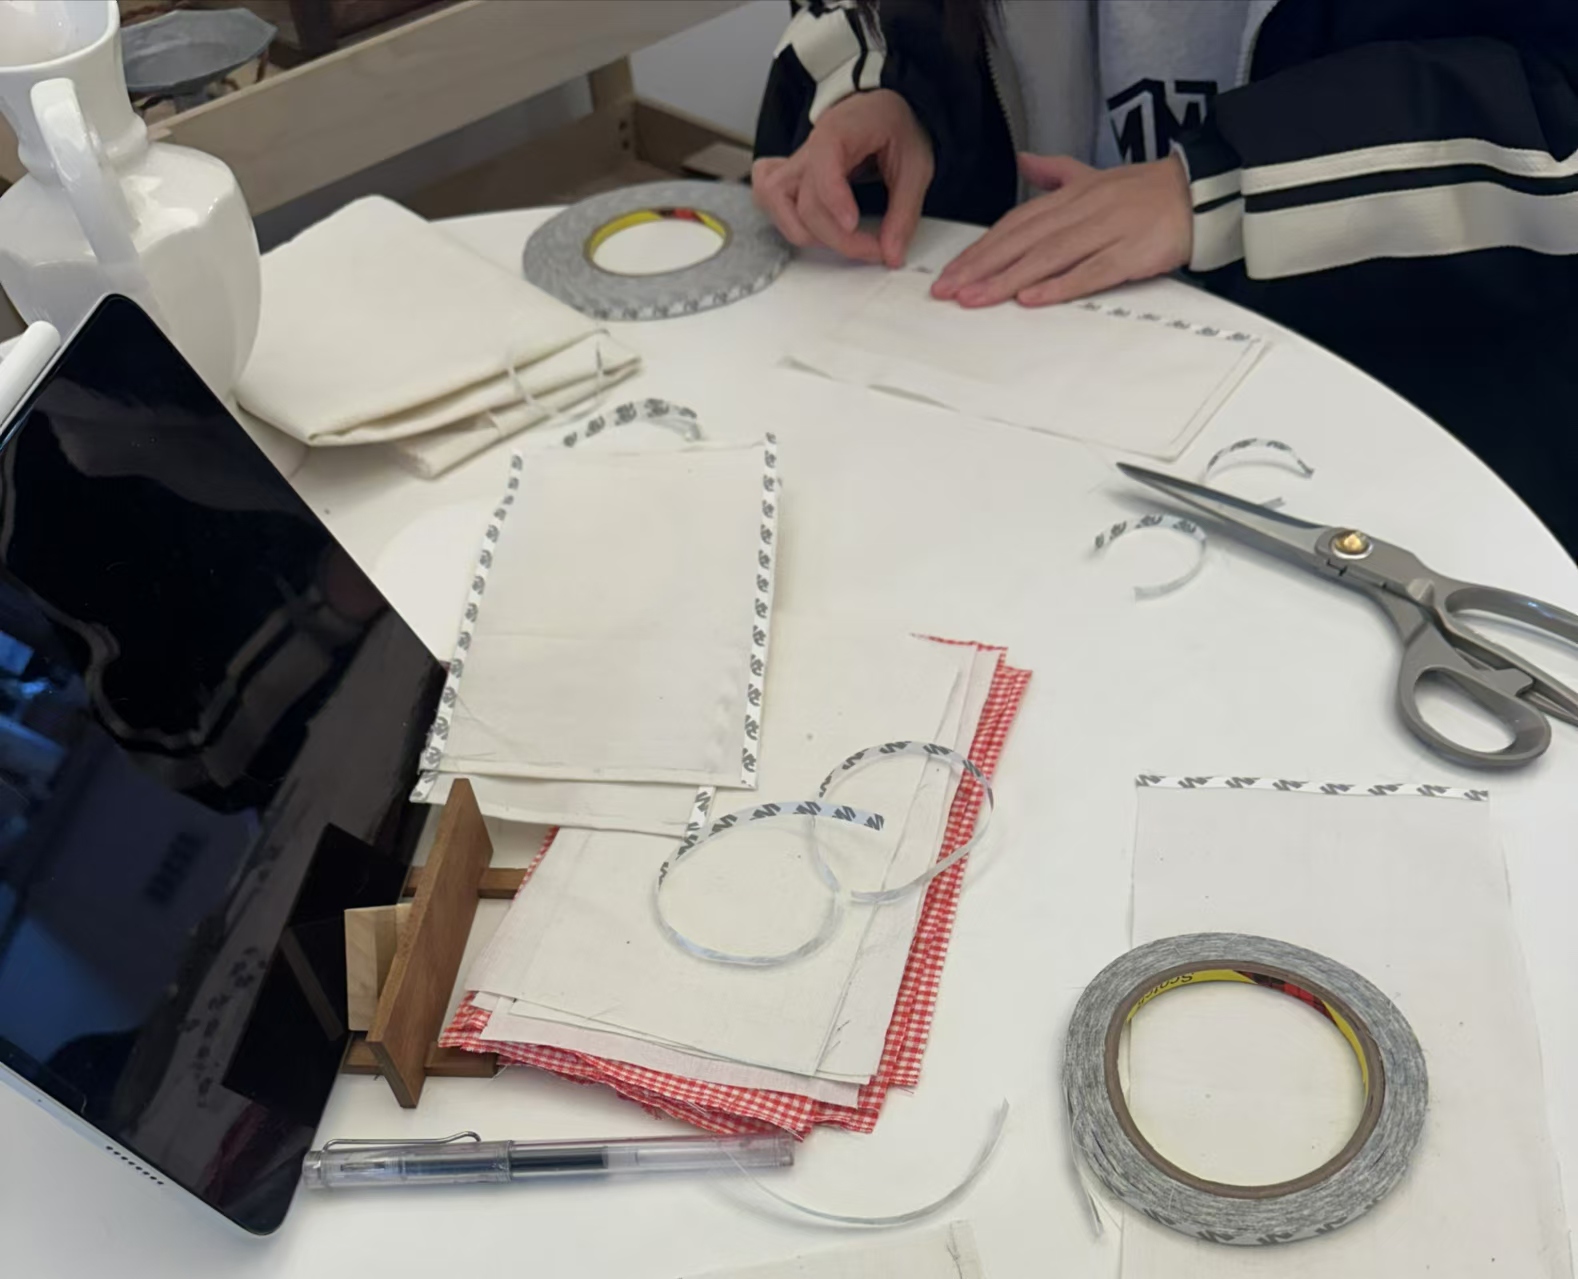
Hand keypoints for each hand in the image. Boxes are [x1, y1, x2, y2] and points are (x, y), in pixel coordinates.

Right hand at [752, 89, 933, 266]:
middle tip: (875, 250)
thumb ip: (903, 212)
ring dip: (806, 233)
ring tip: (844, 239)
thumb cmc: (894, 127)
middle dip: (838, 238)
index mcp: (839, 131)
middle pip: (804, 203)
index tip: (854, 226)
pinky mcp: (789, 175)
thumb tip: (892, 254)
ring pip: (775, 202)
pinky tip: (811, 225)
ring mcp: (793, 162)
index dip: (834, 201)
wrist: (881, 108)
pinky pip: (767, 196)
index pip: (821, 168)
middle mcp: (809, 147)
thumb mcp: (915, 164)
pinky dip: (781, 217)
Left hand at [932, 152, 1191, 306]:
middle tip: (947, 290)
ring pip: (1047, 257)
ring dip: (1006, 279)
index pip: (1014, 224)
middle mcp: (1082, 211)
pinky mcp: (1131, 254)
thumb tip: (1024, 161)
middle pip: (1022, 241)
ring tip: (975, 299)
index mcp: (1069, 196)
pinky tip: (1030, 298)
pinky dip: (1059, 285)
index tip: (951, 272)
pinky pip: (1090, 272)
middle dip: (981, 267)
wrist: (1201, 190)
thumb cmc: (1145, 191)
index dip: (981, 248)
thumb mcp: (1096, 175)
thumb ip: (1056, 173)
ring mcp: (1106, 232)